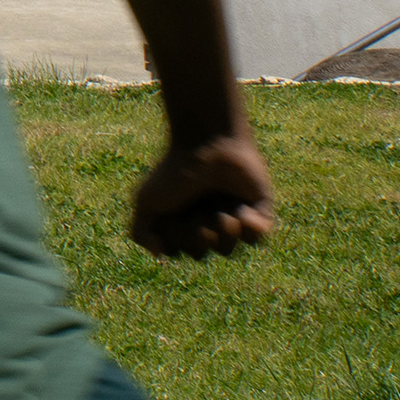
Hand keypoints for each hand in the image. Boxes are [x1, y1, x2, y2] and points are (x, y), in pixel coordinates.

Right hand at [128, 134, 273, 259]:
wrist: (207, 144)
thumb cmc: (174, 171)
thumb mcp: (147, 200)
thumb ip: (140, 232)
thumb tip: (160, 255)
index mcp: (182, 223)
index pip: (180, 251)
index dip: (175, 237)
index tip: (171, 214)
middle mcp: (206, 225)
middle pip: (203, 253)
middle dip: (198, 232)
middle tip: (198, 207)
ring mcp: (233, 221)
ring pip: (229, 249)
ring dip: (222, 227)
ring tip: (220, 203)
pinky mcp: (259, 214)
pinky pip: (258, 239)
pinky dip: (250, 228)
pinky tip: (241, 210)